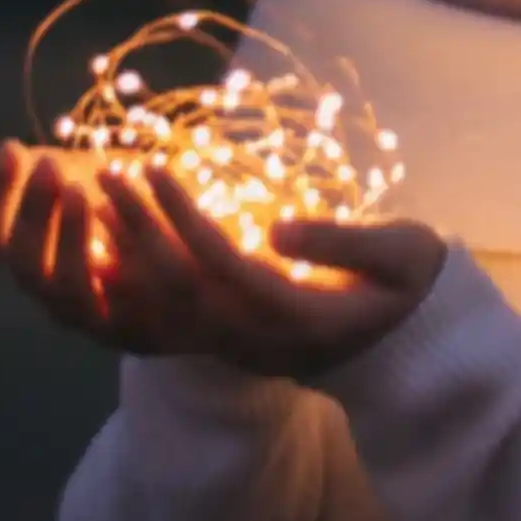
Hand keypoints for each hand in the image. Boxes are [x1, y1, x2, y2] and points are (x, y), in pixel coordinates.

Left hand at [0, 139, 447, 380]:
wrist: (418, 350)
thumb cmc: (415, 286)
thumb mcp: (402, 255)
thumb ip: (342, 241)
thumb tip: (277, 226)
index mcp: (303, 317)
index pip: (227, 265)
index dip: (185, 218)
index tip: (153, 169)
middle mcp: (262, 341)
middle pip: (184, 291)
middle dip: (142, 231)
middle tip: (109, 175)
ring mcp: (244, 350)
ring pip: (171, 310)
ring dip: (132, 257)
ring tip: (102, 201)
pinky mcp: (234, 346)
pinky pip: (175, 319)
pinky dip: (140, 281)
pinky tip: (115, 240)